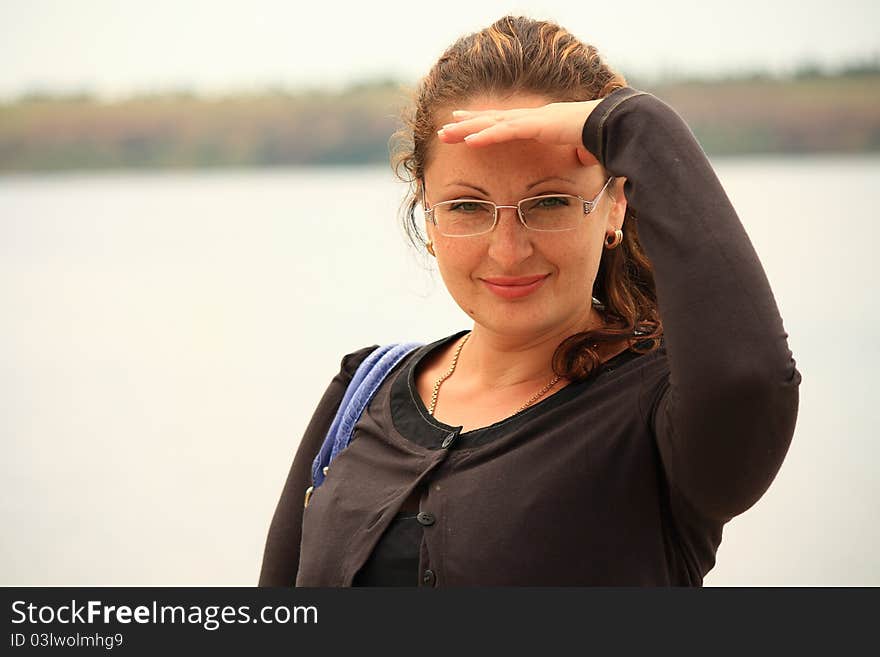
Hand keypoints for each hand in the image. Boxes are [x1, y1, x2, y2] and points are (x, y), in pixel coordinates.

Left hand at [436, 99, 602, 166]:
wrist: (621, 125)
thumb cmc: (607, 138)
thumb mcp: (588, 151)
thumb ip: (581, 155)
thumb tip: (586, 160)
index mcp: (543, 122)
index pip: (507, 122)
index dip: (485, 123)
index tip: (466, 125)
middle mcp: (534, 117)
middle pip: (493, 119)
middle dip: (467, 124)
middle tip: (445, 127)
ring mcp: (535, 119)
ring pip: (492, 124)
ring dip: (467, 130)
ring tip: (445, 134)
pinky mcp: (538, 125)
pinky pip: (506, 131)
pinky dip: (486, 135)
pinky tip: (468, 140)